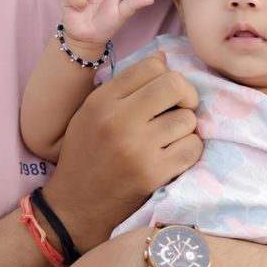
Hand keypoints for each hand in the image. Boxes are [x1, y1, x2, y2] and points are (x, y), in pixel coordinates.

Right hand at [44, 52, 200, 250]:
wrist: (74, 207)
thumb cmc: (85, 155)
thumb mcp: (92, 113)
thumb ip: (125, 86)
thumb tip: (163, 59)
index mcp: (102, 100)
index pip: (151, 66)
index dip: (165, 75)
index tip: (165, 93)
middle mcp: (118, 120)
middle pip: (174, 85)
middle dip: (185, 96)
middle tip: (179, 110)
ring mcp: (137, 148)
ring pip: (187, 119)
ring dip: (185, 129)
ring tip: (169, 139)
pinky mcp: (153, 174)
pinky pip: (192, 148)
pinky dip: (189, 151)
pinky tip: (173, 156)